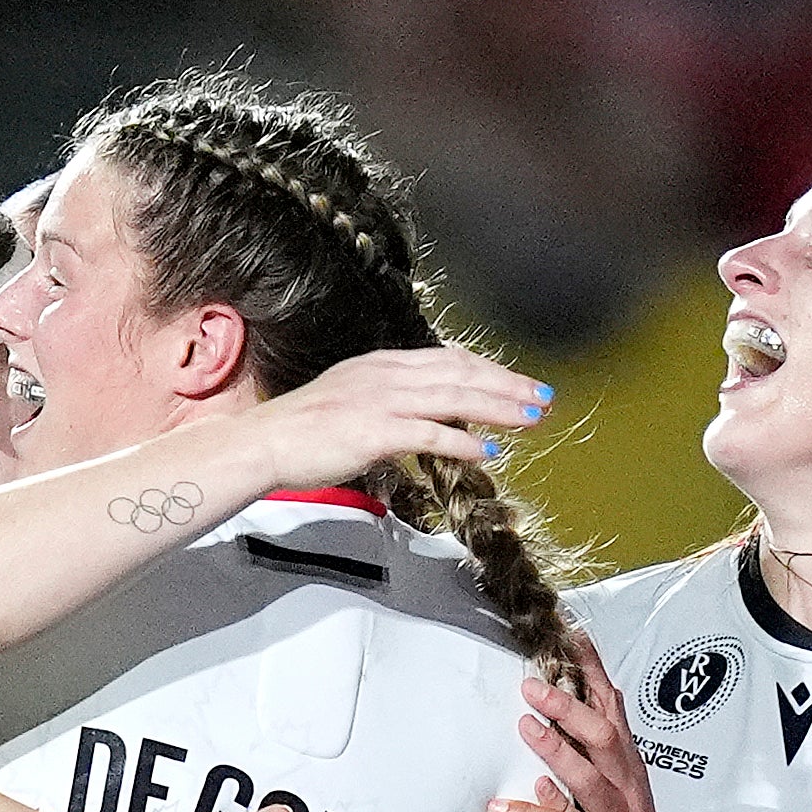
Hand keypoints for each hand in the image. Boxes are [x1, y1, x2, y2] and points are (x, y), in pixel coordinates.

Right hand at [227, 346, 549, 496]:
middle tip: (543, 398)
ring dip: (498, 409)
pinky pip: (430, 434)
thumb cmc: (306, 431)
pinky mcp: (376, 431)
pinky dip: (461, 442)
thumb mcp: (354, 401)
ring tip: (531, 419)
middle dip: (507, 386)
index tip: (521, 384)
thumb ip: (391, 403)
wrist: (267, 441)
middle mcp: (389, 374)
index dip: (491, 371)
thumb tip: (423, 417)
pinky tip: (487, 451)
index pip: (451, 360)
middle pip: (462, 374)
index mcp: (385, 364)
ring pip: (454, 398)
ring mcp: (383, 401)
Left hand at [519, 651, 661, 811]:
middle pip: (602, 735)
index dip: (593, 670)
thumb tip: (559, 702)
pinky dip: (561, 806)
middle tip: (533, 687)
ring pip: (591, 777)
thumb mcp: (618, 774)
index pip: (610, 704)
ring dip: (558, 750)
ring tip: (528, 727)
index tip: (571, 637)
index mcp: (626, 758)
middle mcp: (626, 780)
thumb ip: (590, 743)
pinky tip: (539, 789)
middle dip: (567, 707)